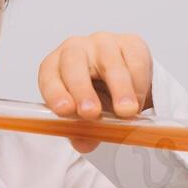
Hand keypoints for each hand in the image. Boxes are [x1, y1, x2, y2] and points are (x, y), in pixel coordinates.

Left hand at [37, 32, 153, 152]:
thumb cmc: (96, 98)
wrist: (124, 84)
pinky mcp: (130, 43)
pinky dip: (138, 84)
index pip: (49, 78)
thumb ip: (82, 131)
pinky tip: (138, 101)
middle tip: (91, 113)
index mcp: (54, 68)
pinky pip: (135, 61)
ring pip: (109, 62)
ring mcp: (103, 43)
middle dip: (82, 90)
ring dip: (119, 89)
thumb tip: (84, 144)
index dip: (54, 93)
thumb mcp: (85, 118)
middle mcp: (75, 50)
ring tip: (125, 112)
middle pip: (74, 65)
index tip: (64, 110)